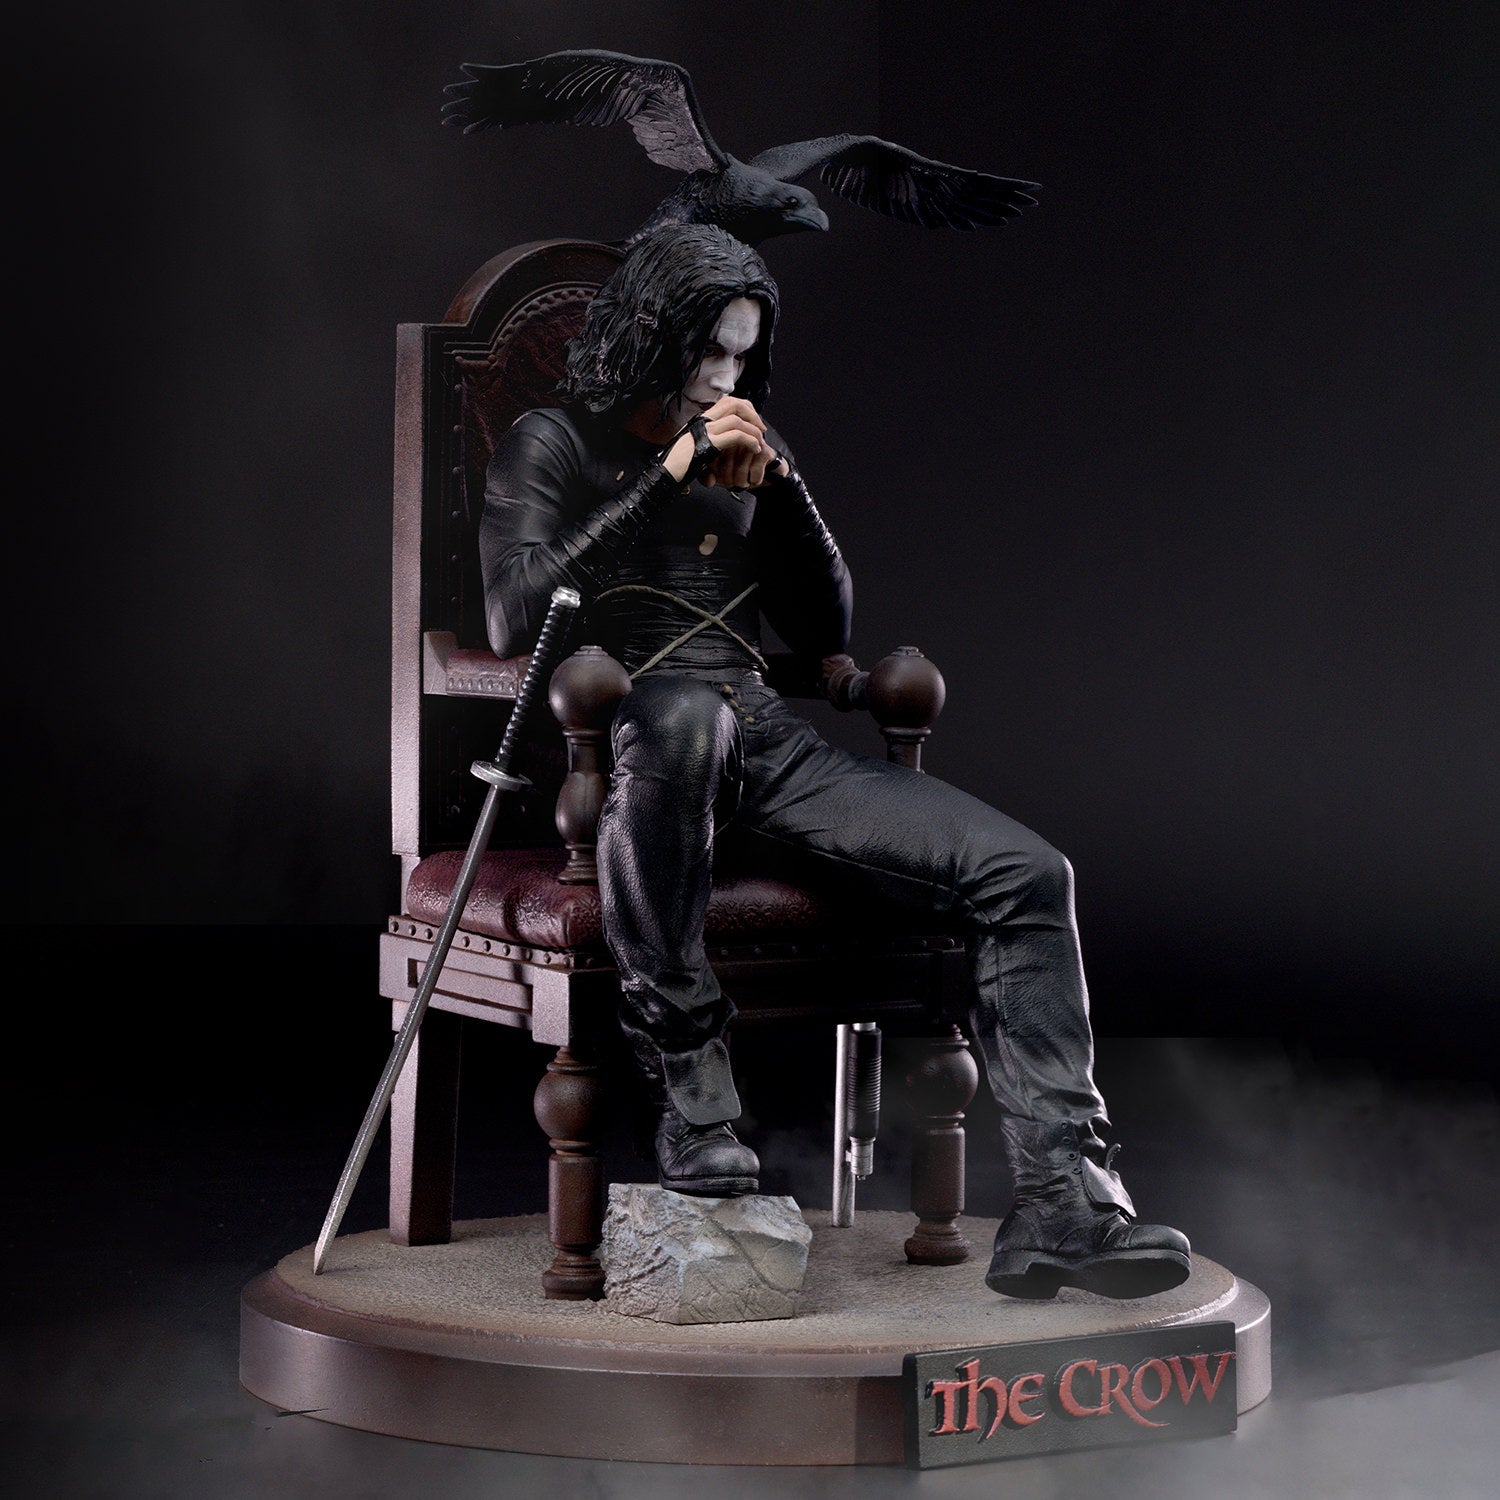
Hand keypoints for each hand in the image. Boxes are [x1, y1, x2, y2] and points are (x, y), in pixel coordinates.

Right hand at [663, 397, 783, 487]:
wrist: (663, 474)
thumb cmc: (677, 465)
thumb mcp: (694, 448)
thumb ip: (708, 442)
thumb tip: (722, 445)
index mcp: (700, 420)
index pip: (726, 402)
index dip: (744, 408)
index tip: (753, 422)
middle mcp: (702, 421)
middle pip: (734, 403)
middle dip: (752, 414)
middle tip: (761, 429)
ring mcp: (705, 431)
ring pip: (737, 419)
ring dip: (753, 429)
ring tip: (759, 442)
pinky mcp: (708, 444)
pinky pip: (736, 436)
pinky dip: (749, 441)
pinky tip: (754, 449)